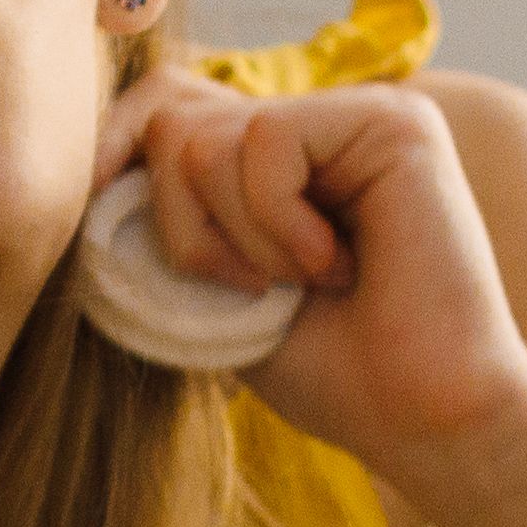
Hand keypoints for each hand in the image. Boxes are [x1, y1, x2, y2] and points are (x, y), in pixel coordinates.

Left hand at [95, 64, 526, 480]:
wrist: (430, 422)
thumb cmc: (336, 374)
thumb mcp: (219, 293)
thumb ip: (173, 220)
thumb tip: (96, 165)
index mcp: (288, 157)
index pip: (169, 104)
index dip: (117, 144)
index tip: (96, 201)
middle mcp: (325, 119)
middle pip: (173, 119)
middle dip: (182, 224)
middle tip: (253, 289)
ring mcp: (362, 113)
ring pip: (206, 135)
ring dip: (234, 238)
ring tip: (306, 283)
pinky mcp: (396, 122)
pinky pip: (266, 141)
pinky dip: (276, 224)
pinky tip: (337, 266)